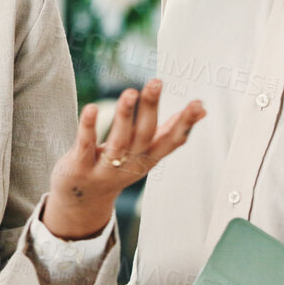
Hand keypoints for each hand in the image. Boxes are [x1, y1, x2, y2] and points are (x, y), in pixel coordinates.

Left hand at [43, 78, 203, 239]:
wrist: (84, 201)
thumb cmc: (119, 167)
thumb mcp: (147, 153)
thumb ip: (170, 131)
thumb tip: (202, 109)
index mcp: (148, 157)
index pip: (172, 141)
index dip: (186, 124)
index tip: (198, 104)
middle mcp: (130, 163)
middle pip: (144, 134)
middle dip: (151, 108)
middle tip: (156, 83)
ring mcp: (106, 167)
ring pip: (118, 140)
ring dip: (125, 115)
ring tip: (130, 92)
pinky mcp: (81, 166)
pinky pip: (87, 144)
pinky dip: (89, 126)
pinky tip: (92, 108)